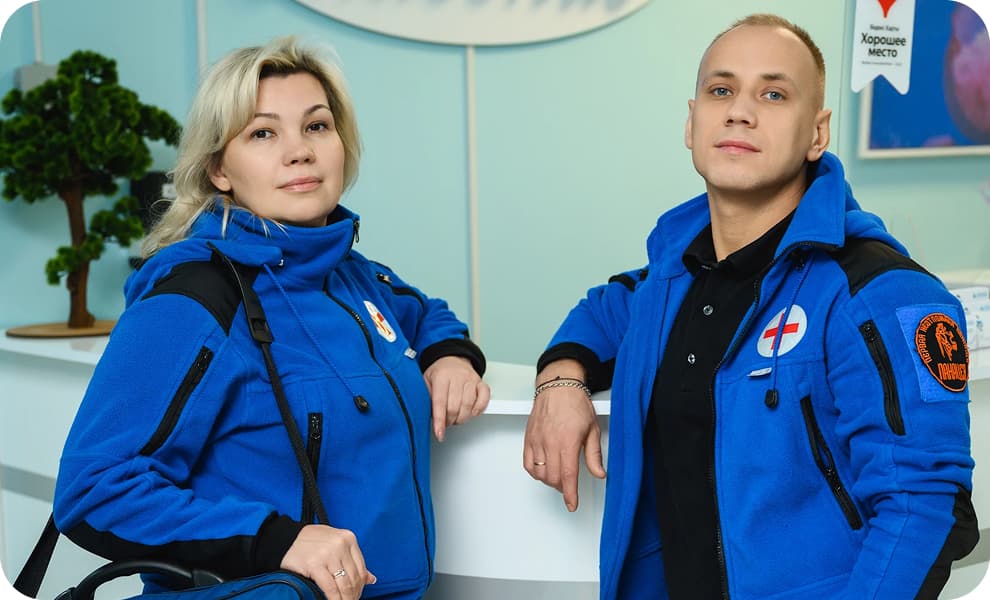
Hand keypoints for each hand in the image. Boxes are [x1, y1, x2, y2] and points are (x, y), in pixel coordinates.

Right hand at [281, 524, 375, 599]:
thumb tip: (371, 579)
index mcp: (348, 538)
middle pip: (354, 578)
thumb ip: (352, 561)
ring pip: (344, 584)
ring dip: (346, 599)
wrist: (284, 539)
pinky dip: (334, 599)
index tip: (356, 595)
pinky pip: (330, 588)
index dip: (360, 586)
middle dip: (353, 594)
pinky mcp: (315, 564)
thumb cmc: (310, 542)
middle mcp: (340, 544)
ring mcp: (328, 553)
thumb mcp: (335, 545)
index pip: (361, 568)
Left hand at [423, 355, 490, 440]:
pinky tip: (471, 413)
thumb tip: (422, 415)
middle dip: (449, 421)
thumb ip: (425, 396)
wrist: (452, 359)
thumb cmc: (439, 373)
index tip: (439, 433)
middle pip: (455, 407)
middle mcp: (457, 377)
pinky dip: (479, 409)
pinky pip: (484, 398)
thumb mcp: (425, 381)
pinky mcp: (481, 383)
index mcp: (441, 376)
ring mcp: (471, 379)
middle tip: (445, 423)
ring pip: (469, 406)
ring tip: (455, 418)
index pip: (440, 403)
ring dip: (462, 418)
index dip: (439, 421)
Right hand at [523, 374, 605, 511]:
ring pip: (540, 473)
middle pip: (553, 477)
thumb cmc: (575, 404)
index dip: (570, 494)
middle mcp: (550, 442)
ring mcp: (537, 441)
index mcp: (567, 441)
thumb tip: (599, 473)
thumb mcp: (592, 429)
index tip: (572, 504)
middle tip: (570, 487)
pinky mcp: (528, 438)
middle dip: (562, 488)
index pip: (568, 475)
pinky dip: (535, 472)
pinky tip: (544, 470)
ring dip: (550, 480)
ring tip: (559, 477)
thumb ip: (594, 455)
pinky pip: (528, 464)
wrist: (558, 387)